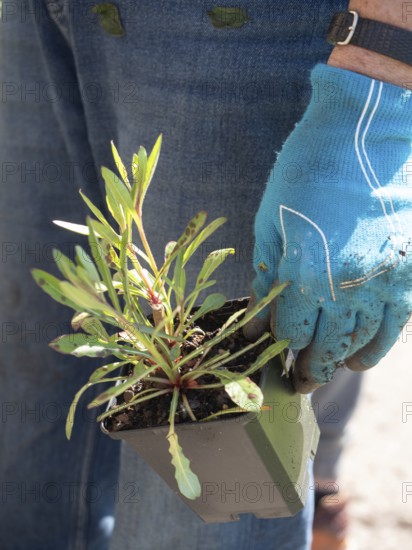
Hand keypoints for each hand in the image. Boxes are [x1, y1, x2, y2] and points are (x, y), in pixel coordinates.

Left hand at [246, 64, 411, 392]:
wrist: (366, 131)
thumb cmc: (306, 171)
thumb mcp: (271, 222)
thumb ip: (267, 276)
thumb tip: (258, 321)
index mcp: (303, 272)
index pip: (289, 333)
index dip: (279, 352)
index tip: (272, 361)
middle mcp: (345, 287)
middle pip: (324, 348)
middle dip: (307, 371)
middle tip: (297, 382)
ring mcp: (383, 281)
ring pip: (361, 344)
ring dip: (339, 364)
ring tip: (324, 373)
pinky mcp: (409, 271)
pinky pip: (395, 327)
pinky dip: (376, 349)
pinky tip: (360, 360)